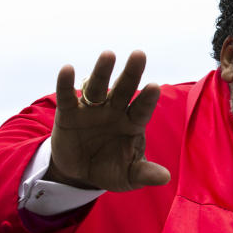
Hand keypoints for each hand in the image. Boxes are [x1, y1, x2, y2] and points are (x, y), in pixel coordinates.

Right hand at [46, 50, 170, 190]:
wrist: (80, 174)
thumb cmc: (111, 170)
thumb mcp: (128, 176)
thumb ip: (144, 173)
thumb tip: (166, 178)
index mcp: (132, 123)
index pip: (142, 108)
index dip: (147, 98)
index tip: (154, 86)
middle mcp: (115, 110)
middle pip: (124, 88)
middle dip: (131, 73)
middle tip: (139, 54)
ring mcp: (92, 109)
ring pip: (98, 87)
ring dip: (102, 71)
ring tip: (109, 55)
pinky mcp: (69, 113)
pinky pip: (68, 96)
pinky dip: (66, 83)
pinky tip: (68, 69)